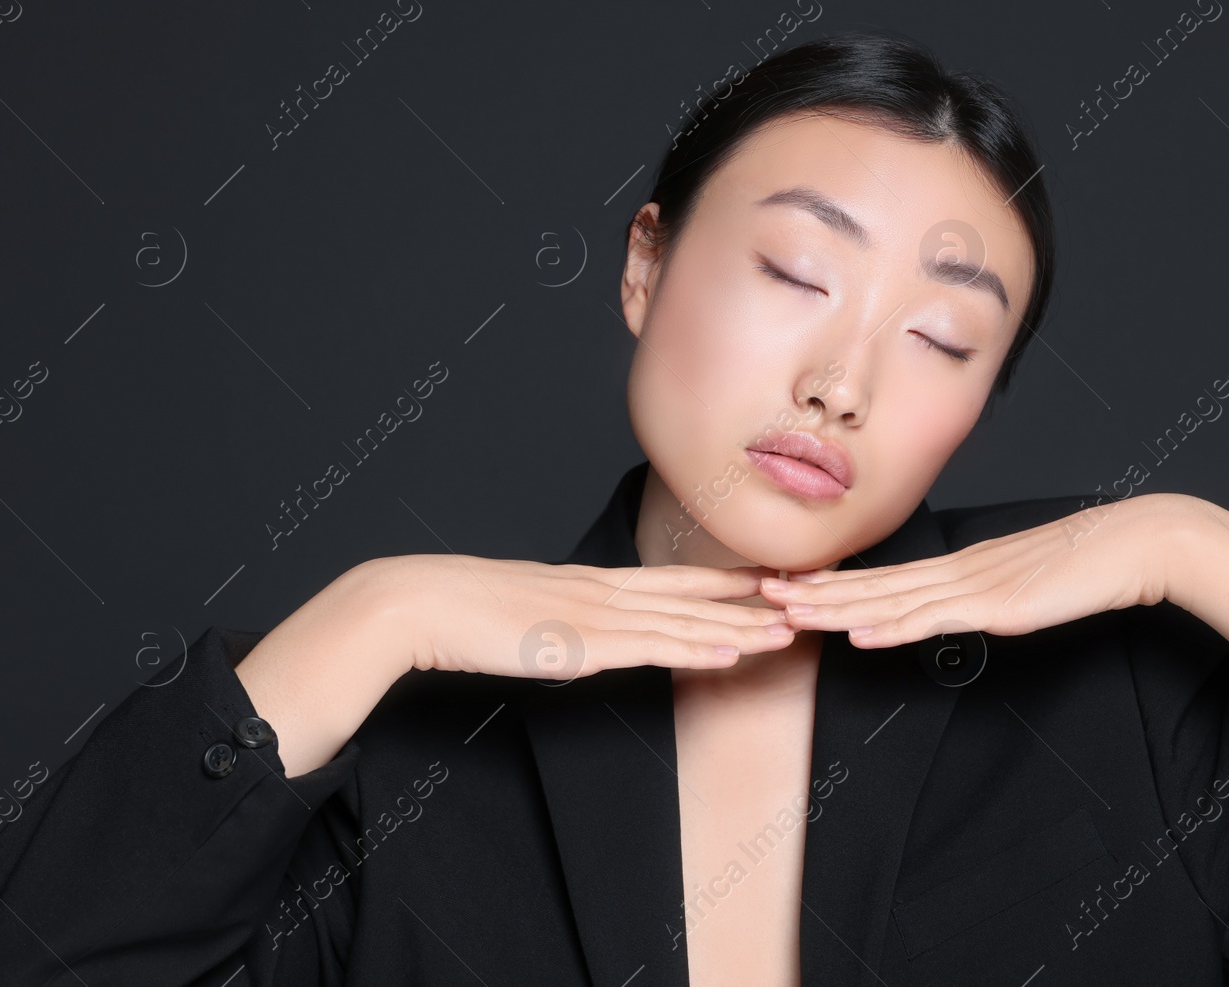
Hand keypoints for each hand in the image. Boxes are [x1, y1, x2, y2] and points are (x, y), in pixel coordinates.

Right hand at [368, 554, 798, 677]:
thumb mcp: (528, 609)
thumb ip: (564, 617)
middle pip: (693, 596)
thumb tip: (584, 630)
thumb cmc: (465, 609)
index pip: (673, 578)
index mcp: (592, 583)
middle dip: (751, 599)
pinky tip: (730, 653)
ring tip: (789, 630)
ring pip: (683, 624)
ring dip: (740, 629)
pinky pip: (650, 649)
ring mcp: (595, 617)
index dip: (725, 579)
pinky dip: (695, 650)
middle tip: (805, 595)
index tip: (769, 576)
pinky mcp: (580, 645)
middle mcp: (604, 592)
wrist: (422, 603)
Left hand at [755, 493, 1184, 647]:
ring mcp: (972, 587)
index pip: (883, 579)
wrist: (1129, 546)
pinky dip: (893, 628)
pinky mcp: (996, 606)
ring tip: (790, 612)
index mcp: (958, 568)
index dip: (834, 584)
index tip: (791, 586)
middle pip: (872, 586)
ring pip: (891, 602)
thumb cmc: (1083, 566)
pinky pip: (934, 620)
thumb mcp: (1021, 586)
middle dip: (814, 593)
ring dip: (836, 610)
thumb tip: (962, 609)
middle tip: (761, 593)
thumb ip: (987, 597)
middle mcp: (955, 572)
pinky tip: (861, 635)